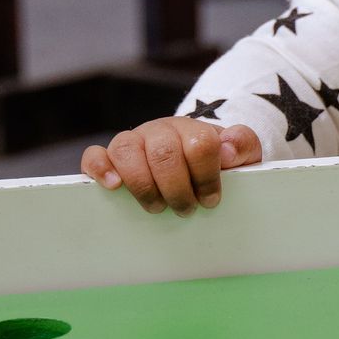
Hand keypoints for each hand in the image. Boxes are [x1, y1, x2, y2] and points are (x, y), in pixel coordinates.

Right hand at [82, 115, 261, 214]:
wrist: (190, 162)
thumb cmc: (214, 164)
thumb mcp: (239, 155)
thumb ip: (243, 145)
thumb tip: (227, 149)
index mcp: (192, 129)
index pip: (199, 144)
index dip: (206, 176)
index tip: (211, 199)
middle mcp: (159, 131)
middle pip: (163, 152)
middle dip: (176, 188)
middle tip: (185, 210)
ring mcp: (133, 142)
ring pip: (127, 149)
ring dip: (143, 185)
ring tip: (156, 207)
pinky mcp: (109, 158)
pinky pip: (95, 156)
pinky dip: (100, 169)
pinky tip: (113, 186)